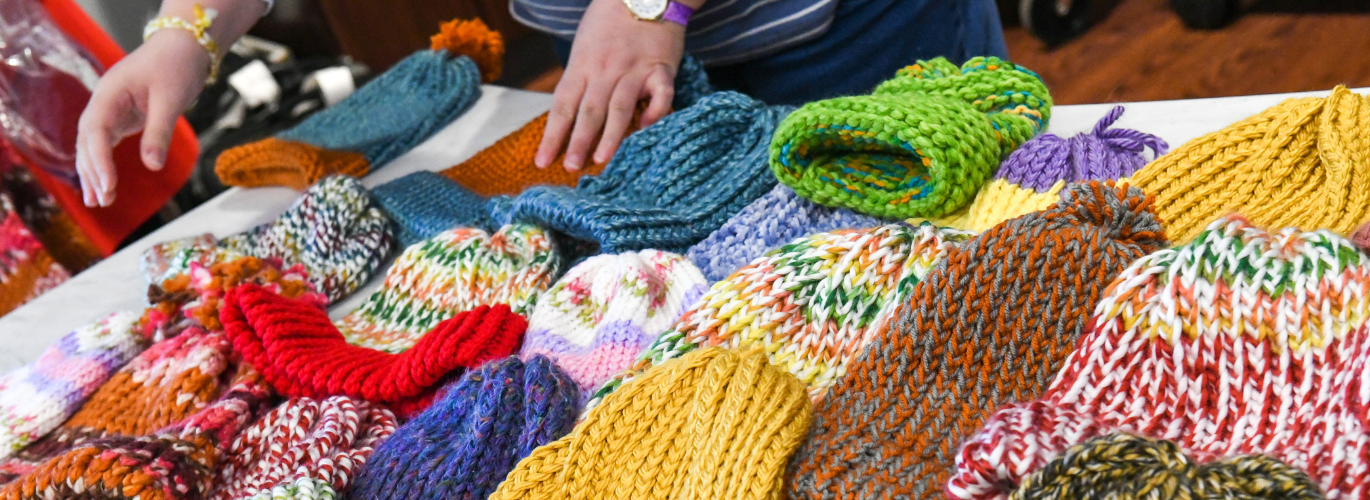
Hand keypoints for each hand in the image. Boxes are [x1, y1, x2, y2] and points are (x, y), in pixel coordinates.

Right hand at [76, 29, 208, 206]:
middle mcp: (103, 102)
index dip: (99, 159)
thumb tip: (153, 166)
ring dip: (94, 172)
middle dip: (93, 171)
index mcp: (109, 93)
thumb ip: (159, 132)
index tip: (108, 184)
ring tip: (98, 202)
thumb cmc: (176, 66)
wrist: (183, 46)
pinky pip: (105, 143)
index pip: (95, 131)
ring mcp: (110, 109)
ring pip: (93, 145)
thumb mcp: (171, 100)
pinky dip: (104, 163)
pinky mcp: (121, 117)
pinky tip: (105, 185)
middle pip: (88, 141)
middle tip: (103, 200)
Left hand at [536, 0, 685, 170]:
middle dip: (578, 141)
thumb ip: (579, 81)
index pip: (562, 106)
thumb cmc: (608, 23)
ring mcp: (634, 69)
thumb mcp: (583, 48)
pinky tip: (647, 129)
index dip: (552, 136)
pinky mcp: (662, 68)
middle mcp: (606, 69)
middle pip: (589, 110)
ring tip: (602, 160)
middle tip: (571, 168)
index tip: (542, 161)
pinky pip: (660, 94)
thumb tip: (567, 120)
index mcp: (582, 66)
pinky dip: (655, 112)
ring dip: (611, 135)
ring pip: (620, 106)